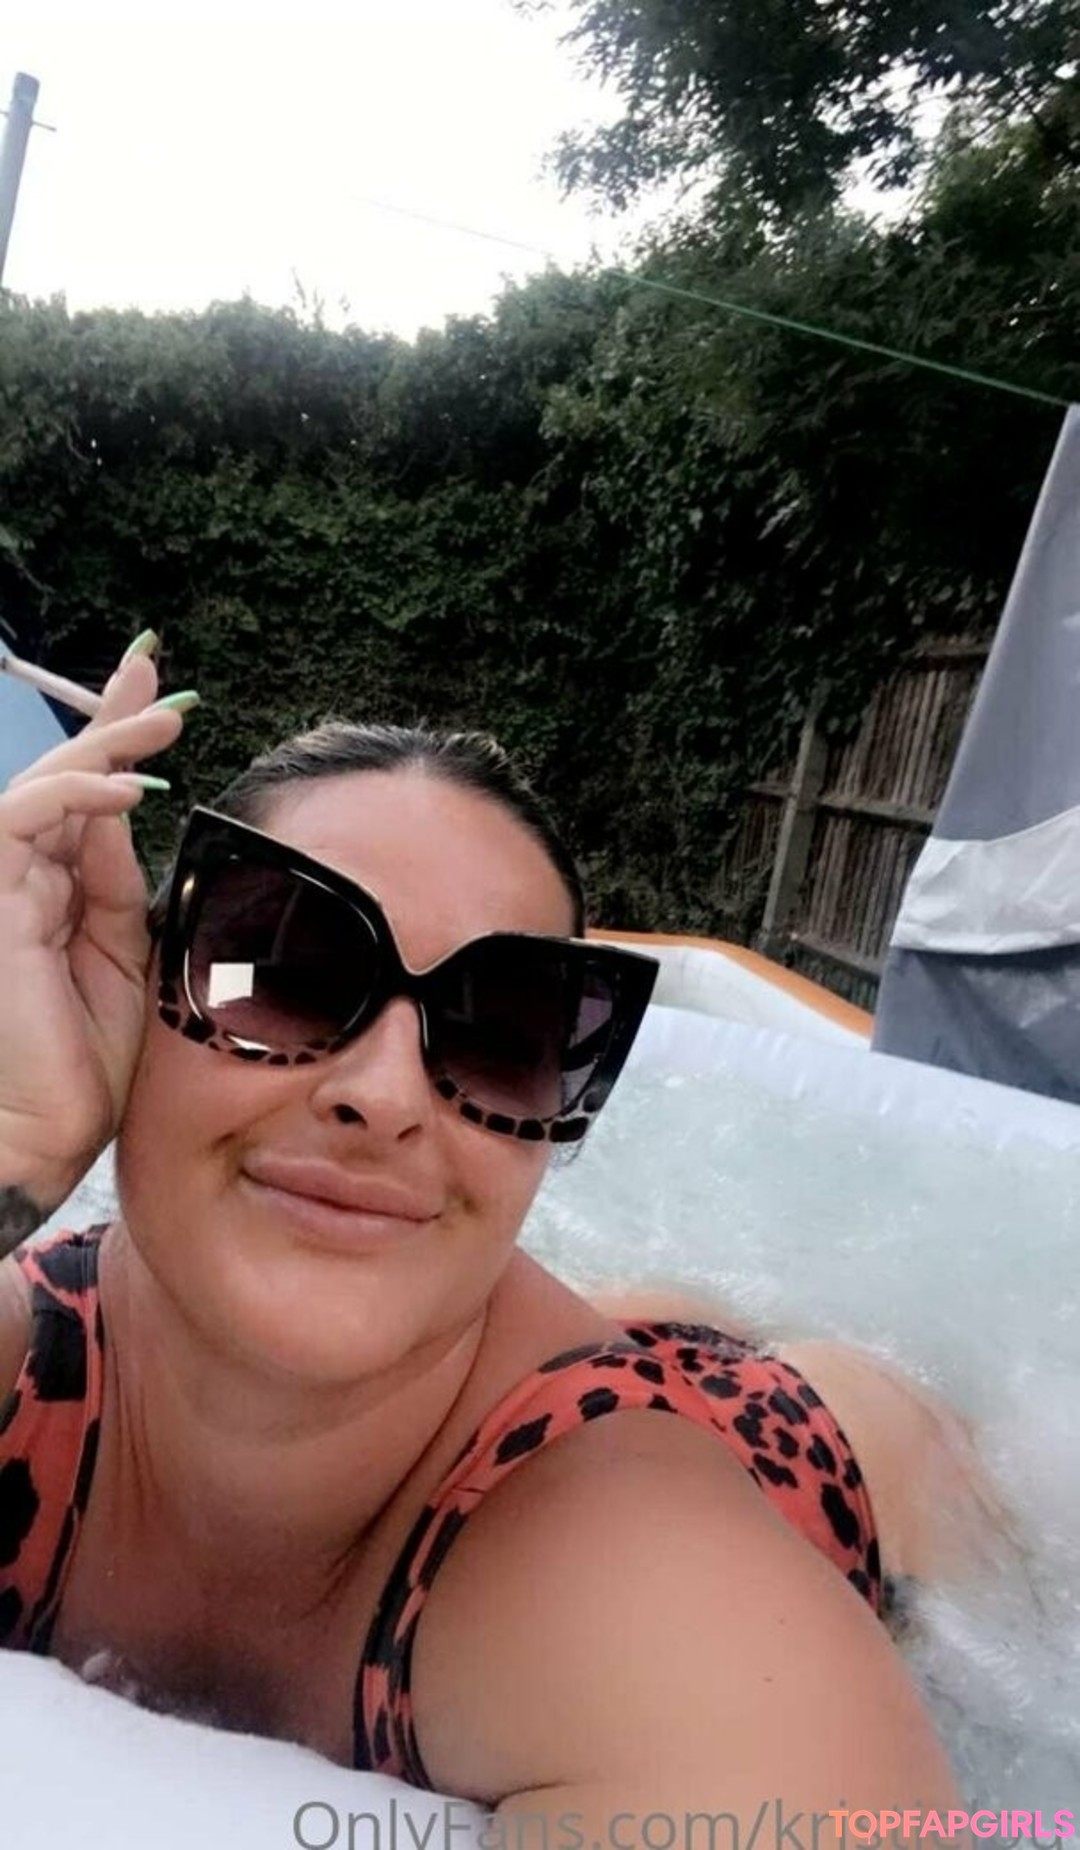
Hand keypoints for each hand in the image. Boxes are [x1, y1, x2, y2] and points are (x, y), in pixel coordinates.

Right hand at [0, 644, 195, 1208]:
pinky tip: (127, 789)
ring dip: (106, 746)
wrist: (42, 1133)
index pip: (87, 800)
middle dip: (112, 721)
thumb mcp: (124, 958)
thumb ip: (119, 887)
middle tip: (160, 676)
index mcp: (59, 891)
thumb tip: (129, 817)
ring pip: (43, 787)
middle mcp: (24, 879)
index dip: (118, 742)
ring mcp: (3, 886)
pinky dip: (74, 796)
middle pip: (64, 777)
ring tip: (166, 722)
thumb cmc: (83, 1063)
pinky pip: (22, 821)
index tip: (164, 696)